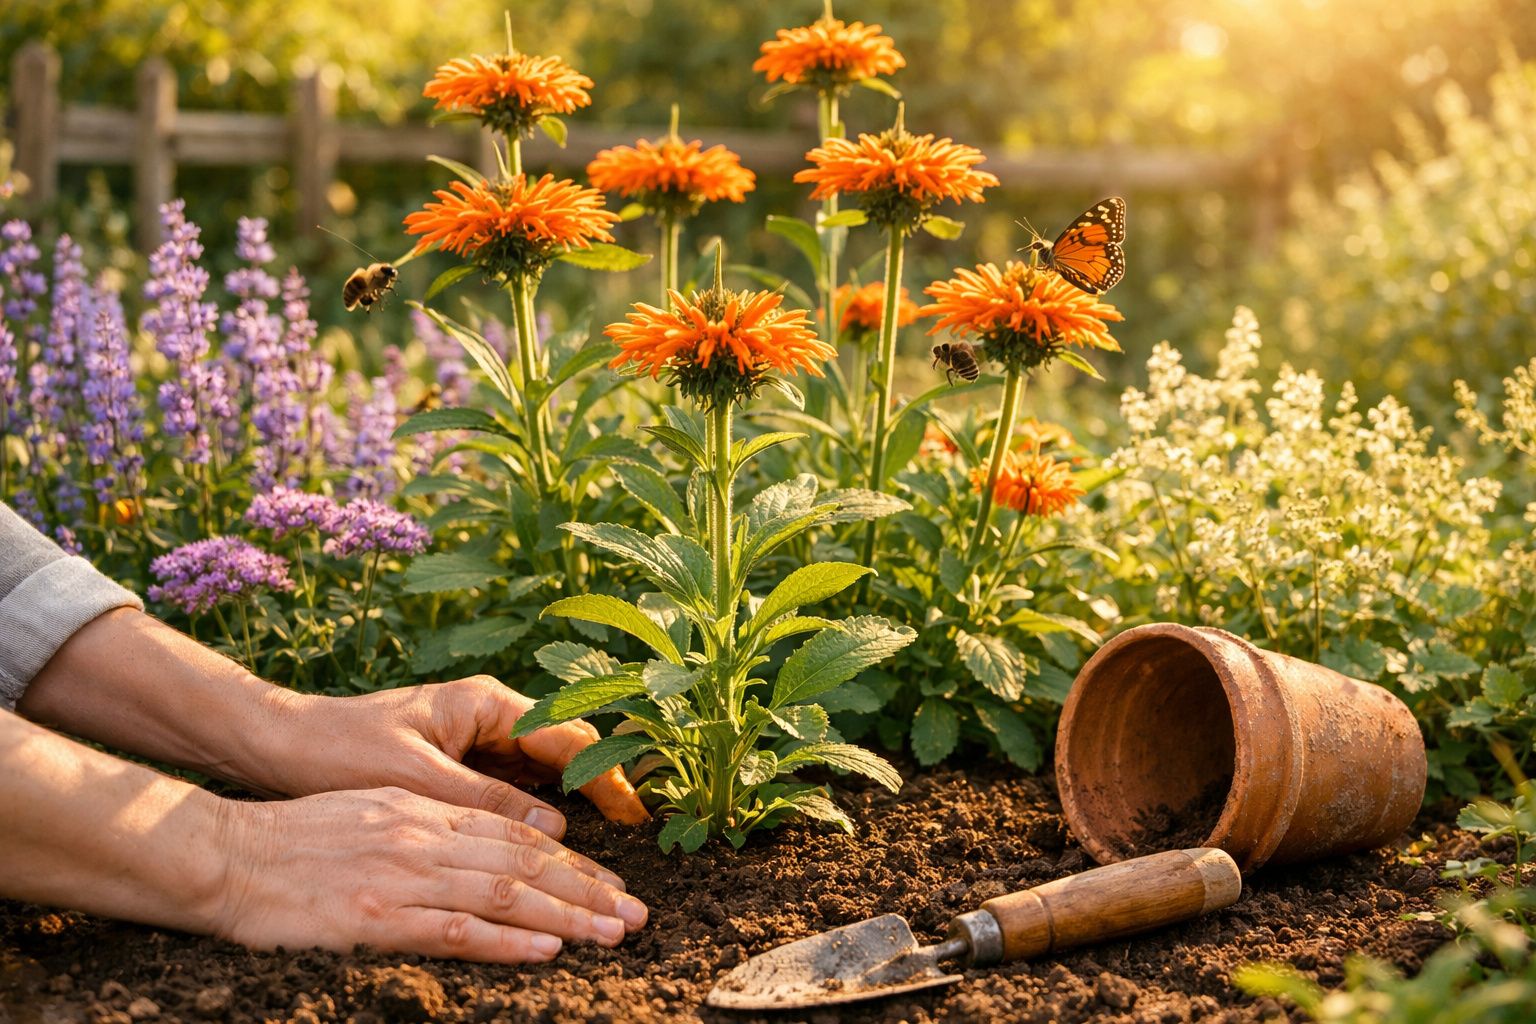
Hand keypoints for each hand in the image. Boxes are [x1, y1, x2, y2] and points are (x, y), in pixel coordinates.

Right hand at [212, 787, 647, 962]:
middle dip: (589, 889)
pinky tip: (547, 949)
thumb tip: (476, 849)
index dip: (571, 862)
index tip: (611, 883)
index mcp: (425, 811)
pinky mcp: (378, 918)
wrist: (226, 855)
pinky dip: (507, 940)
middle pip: (525, 863)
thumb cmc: (291, 837)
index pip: (516, 837)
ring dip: (567, 915)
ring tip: (614, 933)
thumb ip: (426, 827)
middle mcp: (426, 838)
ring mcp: (404, 878)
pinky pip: (456, 930)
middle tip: (637, 913)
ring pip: (505, 893)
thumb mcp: (371, 811)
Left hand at [264, 677, 648, 835]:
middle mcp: (491, 716)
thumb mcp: (416, 779)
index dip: (606, 774)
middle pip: (567, 750)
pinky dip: (542, 810)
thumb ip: (487, 801)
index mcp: (486, 704)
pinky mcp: (464, 764)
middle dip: (603, 787)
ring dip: (577, 803)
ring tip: (610, 843)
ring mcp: (479, 739)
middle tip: (637, 831)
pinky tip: (560, 841)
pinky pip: (517, 787)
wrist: (286, 745)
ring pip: (546, 771)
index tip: (634, 812)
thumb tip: (557, 830)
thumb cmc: (342, 749)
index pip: (568, 736)